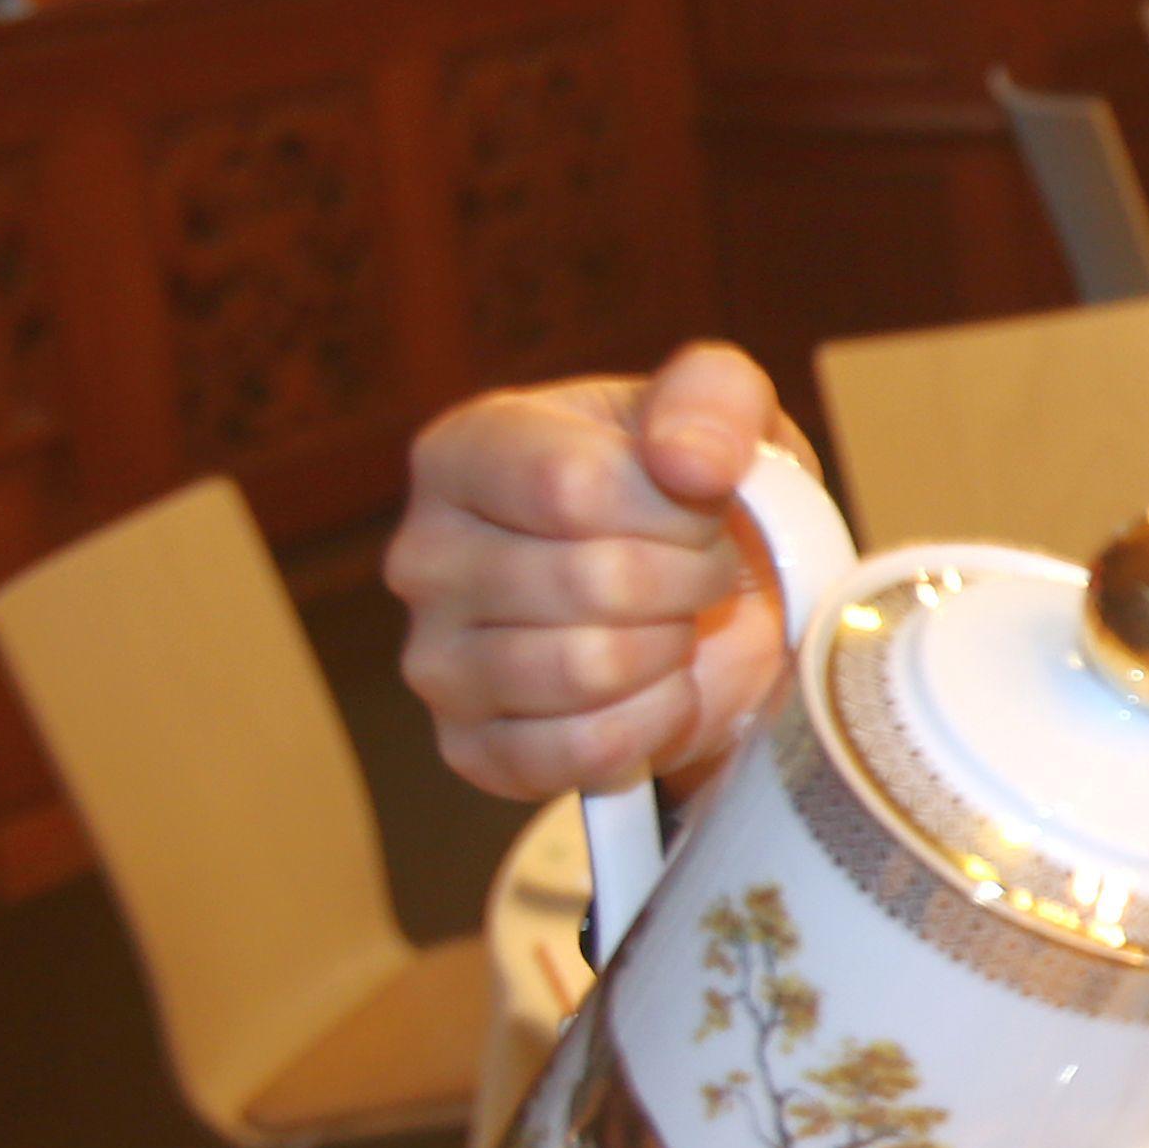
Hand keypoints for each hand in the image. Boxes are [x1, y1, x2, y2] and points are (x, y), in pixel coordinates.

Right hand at [387, 343, 807, 799]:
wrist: (711, 610)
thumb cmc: (695, 494)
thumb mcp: (723, 409)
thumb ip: (714, 397)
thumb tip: (689, 462)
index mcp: (465, 451)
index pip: (574, 484)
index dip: (678, 508)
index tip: (707, 505)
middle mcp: (425, 556)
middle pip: (592, 581)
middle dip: (689, 580)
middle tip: (701, 572)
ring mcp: (436, 662)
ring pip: (587, 669)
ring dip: (670, 650)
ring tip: (673, 623)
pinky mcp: (471, 750)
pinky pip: (582, 750)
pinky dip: (652, 723)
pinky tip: (657, 687)